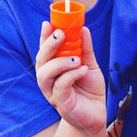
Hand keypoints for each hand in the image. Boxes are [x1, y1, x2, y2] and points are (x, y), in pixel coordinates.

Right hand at [35, 21, 105, 135]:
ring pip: (44, 74)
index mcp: (53, 67)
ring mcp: (52, 91)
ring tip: (76, 58)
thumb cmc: (89, 89)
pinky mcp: (60, 102)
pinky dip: (71, 75)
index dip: (44, 37)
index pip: (44, 50)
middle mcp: (48, 79)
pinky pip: (60, 86)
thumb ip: (85, 48)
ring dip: (59, 62)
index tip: (48, 23)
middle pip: (40, 60)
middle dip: (48, 45)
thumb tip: (83, 28)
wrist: (96, 114)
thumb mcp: (89, 64)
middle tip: (60, 34)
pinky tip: (82, 70)